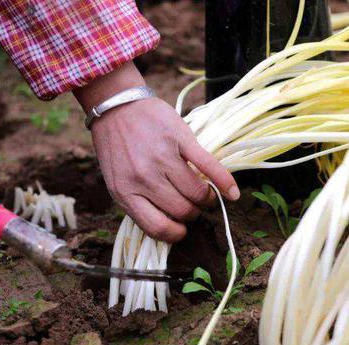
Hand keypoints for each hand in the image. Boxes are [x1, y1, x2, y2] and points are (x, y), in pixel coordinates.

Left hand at [74, 62, 238, 241]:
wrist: (115, 106)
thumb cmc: (116, 147)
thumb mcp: (117, 180)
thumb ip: (138, 201)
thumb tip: (169, 225)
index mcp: (125, 192)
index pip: (158, 227)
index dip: (175, 233)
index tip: (182, 229)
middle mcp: (143, 178)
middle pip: (182, 210)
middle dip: (192, 212)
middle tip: (193, 206)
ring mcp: (163, 158)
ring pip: (197, 193)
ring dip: (206, 198)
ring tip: (205, 195)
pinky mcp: (180, 139)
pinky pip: (209, 166)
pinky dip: (225, 182)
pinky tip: (233, 193)